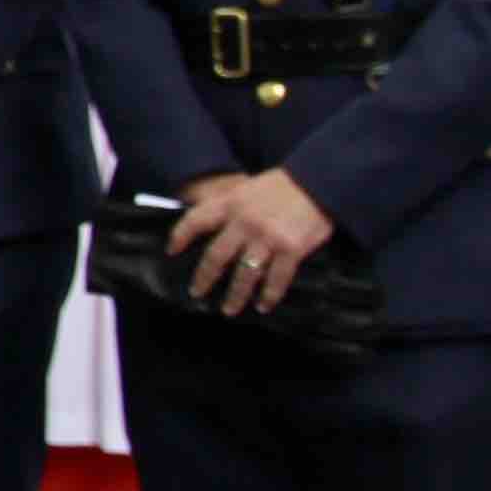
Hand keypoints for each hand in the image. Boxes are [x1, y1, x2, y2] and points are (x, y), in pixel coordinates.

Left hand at [170, 167, 335, 315]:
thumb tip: (211, 226)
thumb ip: (230, 206)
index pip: (195, 220)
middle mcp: (245, 222)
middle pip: (216, 256)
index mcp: (231, 204)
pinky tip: (263, 305)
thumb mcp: (248, 187)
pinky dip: (268, 296)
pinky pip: (276, 279)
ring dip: (235, 295)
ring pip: (244, 274)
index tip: (171, 251)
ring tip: (229, 309)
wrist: (319, 181)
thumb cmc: (284, 185)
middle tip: (197, 292)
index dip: (180, 236)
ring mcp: (267, 237)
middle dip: (204, 278)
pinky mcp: (291, 249)